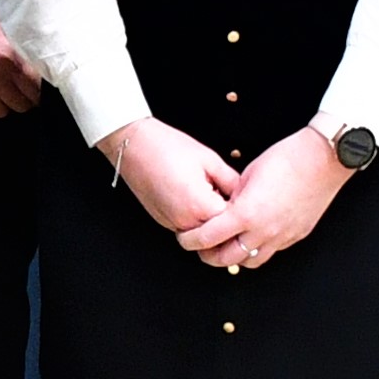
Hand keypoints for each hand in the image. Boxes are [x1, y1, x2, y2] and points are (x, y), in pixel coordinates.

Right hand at [0, 0, 43, 117]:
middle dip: (26, 100)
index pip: (35, 86)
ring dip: (5, 105)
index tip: (40, 89)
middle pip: (20, 103)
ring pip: (0, 111)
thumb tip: (37, 51)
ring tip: (6, 96)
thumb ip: (20, 38)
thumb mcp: (2, 17)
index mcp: (9, 54)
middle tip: (26, 94)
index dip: (40, 89)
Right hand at [104, 116, 238, 237]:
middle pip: (218, 231)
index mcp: (199, 206)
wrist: (135, 145)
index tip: (244, 197)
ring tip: (210, 192)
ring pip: (203, 233)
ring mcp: (172, 224)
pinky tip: (195, 196)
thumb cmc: (167, 147)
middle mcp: (185, 221)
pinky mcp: (164, 222)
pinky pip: (188, 227)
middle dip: (226, 217)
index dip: (240, 208)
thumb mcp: (209, 159)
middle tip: (228, 194)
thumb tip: (244, 193)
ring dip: (210, 219)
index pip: (232, 220)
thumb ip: (231, 180)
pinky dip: (196, 217)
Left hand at [182, 126, 346, 270]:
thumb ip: (233, 196)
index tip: (185, 238)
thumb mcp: (248, 174)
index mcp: (246, 213)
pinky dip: (258, 249)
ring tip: (227, 245)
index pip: (208, 237)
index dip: (191, 240)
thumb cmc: (288, 158)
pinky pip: (271, 251)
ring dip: (235, 257)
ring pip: (250, 262)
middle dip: (209, 256)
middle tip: (202, 248)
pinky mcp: (296, 235)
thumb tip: (224, 208)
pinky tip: (253, 237)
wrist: (323, 159)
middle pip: (227, 258)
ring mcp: (282, 236)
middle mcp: (263, 230)